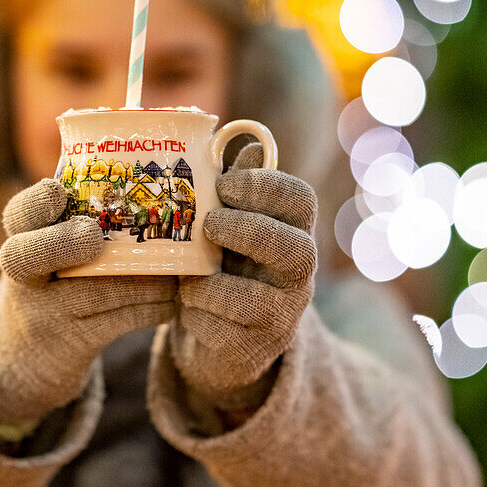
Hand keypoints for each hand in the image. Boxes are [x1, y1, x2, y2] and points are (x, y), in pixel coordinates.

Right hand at [0, 178, 176, 428]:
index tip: (58, 191)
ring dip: (140, 279)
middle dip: (63, 243)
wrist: (29, 346)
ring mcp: (46, 312)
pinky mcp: (73, 343)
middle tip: (94, 236)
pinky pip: (115, 323)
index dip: (34, 203)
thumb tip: (151, 163)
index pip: (17, 215)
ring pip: (89, 294)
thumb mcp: (52, 238)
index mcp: (22, 235)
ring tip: (175, 268)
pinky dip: (150, 309)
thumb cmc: (59, 270)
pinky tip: (173, 299)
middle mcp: (25, 274)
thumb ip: (84, 206)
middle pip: (26, 257)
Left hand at [169, 142, 316, 408]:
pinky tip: (186, 304)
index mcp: (292, 230)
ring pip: (256, 299)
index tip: (224, 185)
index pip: (301, 199)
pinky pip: (226, 330)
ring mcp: (284, 314)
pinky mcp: (258, 348)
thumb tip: (242, 138)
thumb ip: (232, 185)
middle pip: (296, 249)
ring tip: (188, 274)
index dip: (265, 186)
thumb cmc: (221, 263)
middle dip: (247, 231)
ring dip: (211, 282)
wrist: (219, 336)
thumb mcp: (226, 222)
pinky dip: (196, 313)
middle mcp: (299, 273)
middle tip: (209, 225)